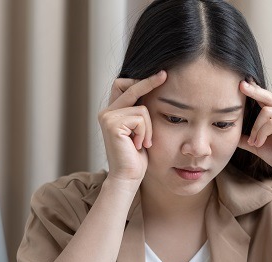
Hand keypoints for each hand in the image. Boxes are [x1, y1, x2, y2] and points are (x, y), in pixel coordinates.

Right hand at [98, 71, 166, 185]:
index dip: (140, 80)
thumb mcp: (140, 130)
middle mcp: (106, 112)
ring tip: (142, 142)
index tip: (161, 75)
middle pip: (130, 87)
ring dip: (149, 127)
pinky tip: (138, 145)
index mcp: (112, 113)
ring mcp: (107, 117)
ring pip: (142, 108)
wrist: (128, 177)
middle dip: (149, 82)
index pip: (123, 86)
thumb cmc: (137, 157)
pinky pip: (141, 118)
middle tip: (165, 75)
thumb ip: (140, 113)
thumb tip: (154, 92)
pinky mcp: (112, 123)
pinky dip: (145, 132)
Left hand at [238, 81, 271, 184]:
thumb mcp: (259, 147)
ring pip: (267, 112)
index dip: (253, 90)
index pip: (265, 98)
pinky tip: (259, 144)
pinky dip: (263, 133)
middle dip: (253, 91)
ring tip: (253, 143)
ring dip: (256, 129)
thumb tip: (230, 134)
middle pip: (268, 97)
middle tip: (240, 87)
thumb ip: (247, 139)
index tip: (240, 83)